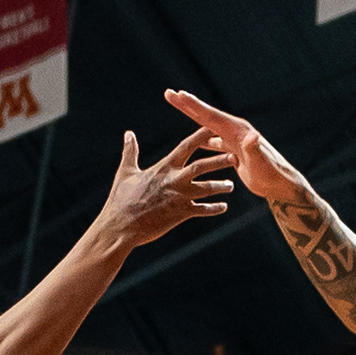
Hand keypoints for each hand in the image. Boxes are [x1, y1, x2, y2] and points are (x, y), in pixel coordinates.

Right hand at [95, 127, 233, 248]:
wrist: (121, 226)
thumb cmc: (121, 199)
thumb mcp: (125, 172)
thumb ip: (130, 151)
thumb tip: (128, 134)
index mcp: (163, 167)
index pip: (186, 147)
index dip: (201, 136)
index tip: (214, 128)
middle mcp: (174, 180)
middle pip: (202, 167)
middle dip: (219, 160)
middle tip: (234, 156)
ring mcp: (179, 197)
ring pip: (207, 189)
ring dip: (220, 186)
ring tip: (231, 185)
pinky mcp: (181, 214)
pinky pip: (203, 210)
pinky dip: (214, 208)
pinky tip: (223, 207)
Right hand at [165, 90, 309, 203]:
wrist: (281, 185)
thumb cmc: (272, 174)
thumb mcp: (262, 162)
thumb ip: (255, 149)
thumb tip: (253, 136)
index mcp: (238, 131)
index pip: (211, 116)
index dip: (194, 106)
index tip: (179, 95)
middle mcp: (235, 132)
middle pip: (207, 117)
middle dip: (188, 106)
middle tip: (170, 94)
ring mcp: (234, 142)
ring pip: (208, 128)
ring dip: (194, 118)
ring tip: (179, 108)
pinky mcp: (234, 153)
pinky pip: (214, 142)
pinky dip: (203, 139)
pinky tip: (196, 140)